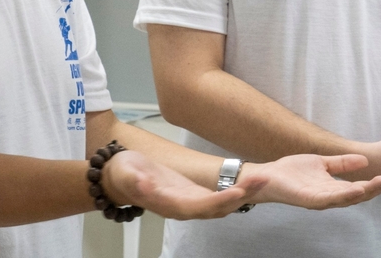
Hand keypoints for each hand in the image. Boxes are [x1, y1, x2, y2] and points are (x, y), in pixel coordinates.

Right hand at [99, 149, 249, 219]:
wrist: (118, 178)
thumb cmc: (123, 174)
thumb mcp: (126, 173)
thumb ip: (136, 181)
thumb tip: (146, 186)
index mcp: (169, 204)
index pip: (200, 206)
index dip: (220, 201)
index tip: (239, 193)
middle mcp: (183, 208)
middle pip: (218, 208)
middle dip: (241, 196)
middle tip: (262, 180)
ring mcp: (189, 202)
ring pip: (222, 204)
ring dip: (243, 193)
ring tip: (262, 179)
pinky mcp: (193, 194)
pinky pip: (219, 197)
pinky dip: (235, 191)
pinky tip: (249, 182)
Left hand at [236, 154, 380, 209]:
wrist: (269, 175)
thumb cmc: (292, 171)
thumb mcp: (322, 163)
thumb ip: (342, 163)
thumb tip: (363, 161)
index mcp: (335, 188)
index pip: (362, 186)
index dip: (380, 182)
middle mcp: (331, 197)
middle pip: (361, 195)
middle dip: (379, 187)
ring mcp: (321, 200)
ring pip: (349, 198)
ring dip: (366, 191)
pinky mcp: (310, 199)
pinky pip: (331, 198)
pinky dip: (345, 194)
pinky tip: (357, 188)